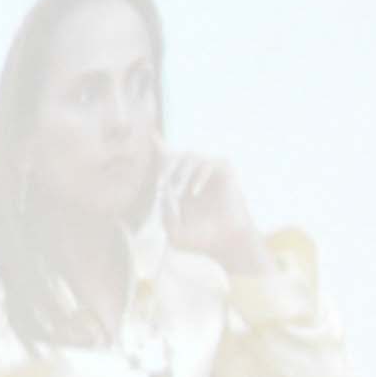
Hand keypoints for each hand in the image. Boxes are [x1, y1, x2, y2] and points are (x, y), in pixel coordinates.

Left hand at [154, 151, 255, 265]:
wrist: (225, 242)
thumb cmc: (201, 240)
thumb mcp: (174, 233)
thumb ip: (164, 214)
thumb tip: (164, 190)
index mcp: (181, 183)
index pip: (167, 159)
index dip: (158, 145)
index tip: (149, 133)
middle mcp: (195, 173)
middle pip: (175, 155)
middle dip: (165, 168)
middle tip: (160, 186)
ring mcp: (210, 169)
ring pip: (190, 156)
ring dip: (180, 172)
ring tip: (179, 193)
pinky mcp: (224, 168)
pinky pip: (207, 163)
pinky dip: (198, 176)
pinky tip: (193, 192)